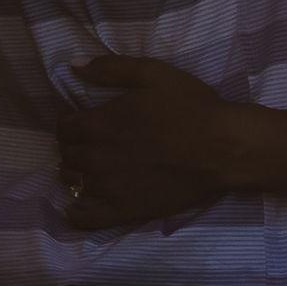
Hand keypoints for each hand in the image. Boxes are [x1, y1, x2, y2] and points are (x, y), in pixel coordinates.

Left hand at [58, 49, 234, 226]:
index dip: (70, 123)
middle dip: (73, 147)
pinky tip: (77, 207)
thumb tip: (73, 66)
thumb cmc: (190, 107)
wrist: (222, 148)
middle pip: (67, 154)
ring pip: (72, 183)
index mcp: (99, 124)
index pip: (63, 128)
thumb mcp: (152, 73)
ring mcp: (109, 188)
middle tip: (90, 144)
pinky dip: (75, 214)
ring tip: (89, 169)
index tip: (82, 122)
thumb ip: (110, 68)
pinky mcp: (124, 211)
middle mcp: (96, 157)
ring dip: (75, 174)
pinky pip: (86, 220)